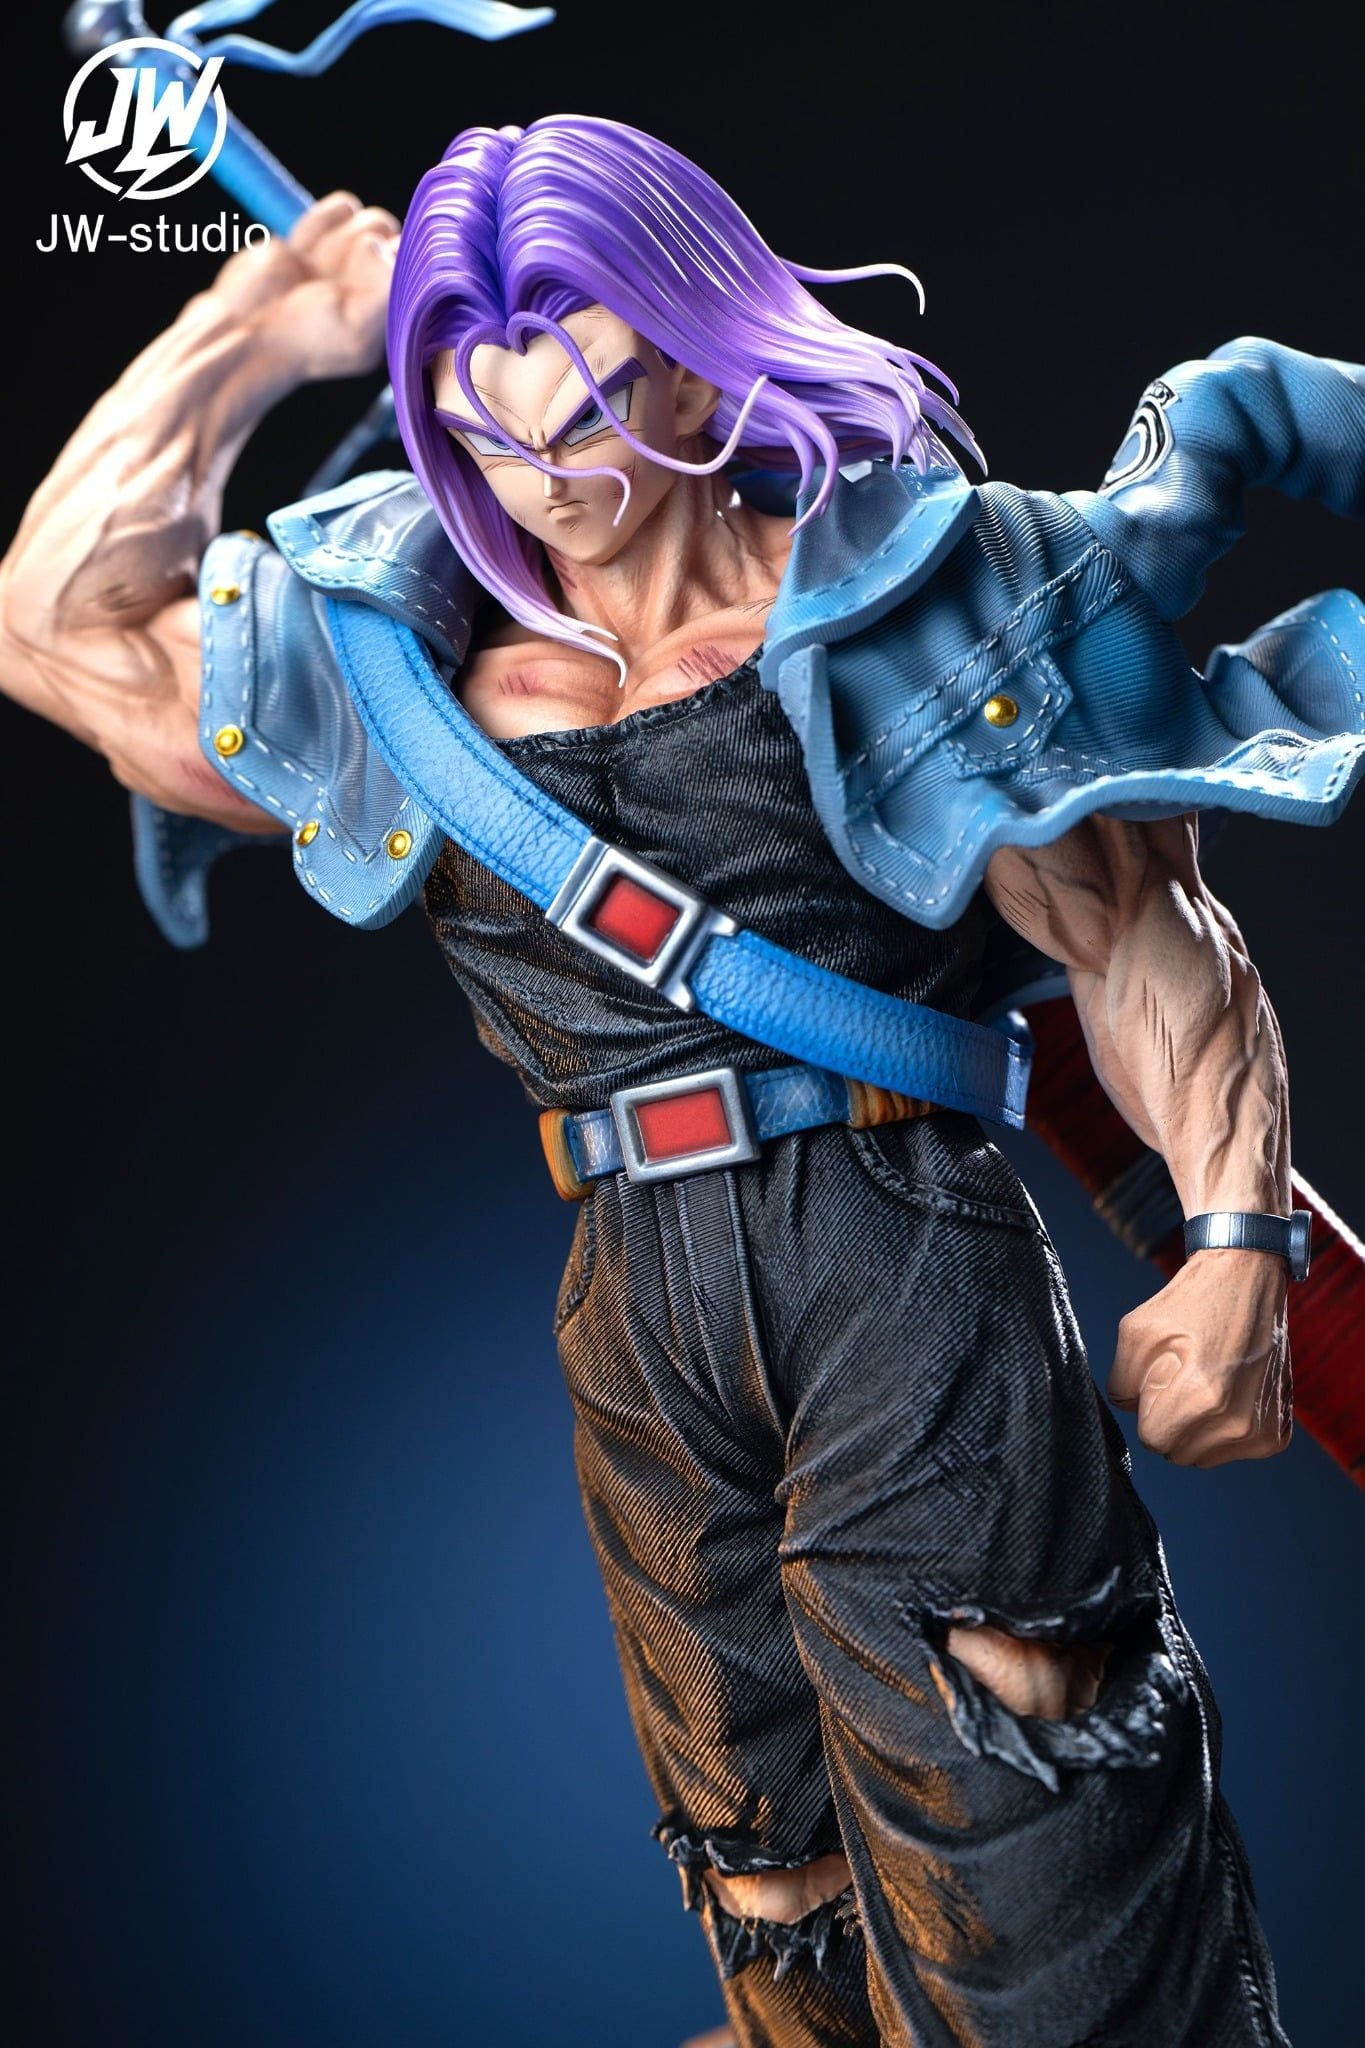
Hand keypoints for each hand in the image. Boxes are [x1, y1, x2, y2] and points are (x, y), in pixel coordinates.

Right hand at [209, 190, 399, 381]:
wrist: (246, 329)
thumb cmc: (303, 339)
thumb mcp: (354, 330)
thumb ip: (383, 291)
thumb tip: (382, 245)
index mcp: (400, 309)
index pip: (416, 260)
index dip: (382, 262)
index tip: (350, 286)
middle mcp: (385, 282)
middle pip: (389, 231)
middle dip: (350, 249)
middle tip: (325, 283)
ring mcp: (358, 256)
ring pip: (365, 216)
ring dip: (331, 241)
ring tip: (312, 272)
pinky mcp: (332, 235)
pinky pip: (342, 207)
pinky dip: (319, 226)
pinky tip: (305, 255)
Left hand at [1107, 1250, 1291, 1466]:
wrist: (1248, 1282)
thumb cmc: (1190, 1304)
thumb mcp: (1135, 1332)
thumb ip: (1120, 1384)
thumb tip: (1129, 1413)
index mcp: (1202, 1396)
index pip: (1153, 1440)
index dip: (1148, 1410)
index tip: (1161, 1382)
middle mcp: (1238, 1421)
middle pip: (1178, 1453)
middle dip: (1170, 1422)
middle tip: (1183, 1381)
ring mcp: (1261, 1429)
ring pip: (1203, 1456)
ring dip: (1196, 1429)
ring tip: (1206, 1384)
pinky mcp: (1276, 1432)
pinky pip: (1231, 1450)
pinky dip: (1223, 1429)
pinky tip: (1228, 1392)